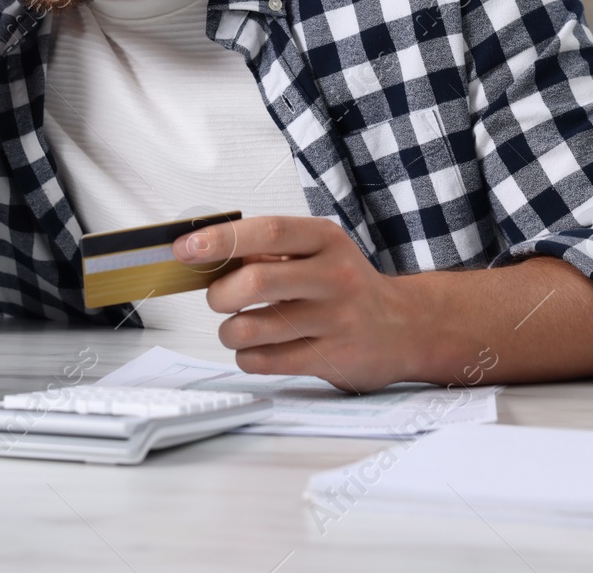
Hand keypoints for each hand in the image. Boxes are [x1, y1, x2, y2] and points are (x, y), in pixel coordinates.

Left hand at [174, 215, 416, 391]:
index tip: (186, 249)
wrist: (407, 328)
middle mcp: (335, 277)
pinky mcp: (333, 359)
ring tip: (237, 327)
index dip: (221, 240)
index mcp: (326, 240)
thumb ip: (269, 249)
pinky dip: (246, 356)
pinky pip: (265, 361)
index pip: (268, 231)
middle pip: (255, 282)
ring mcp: (336, 320)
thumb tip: (203, 251)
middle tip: (218, 298)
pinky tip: (257, 349)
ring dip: (228, 330)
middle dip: (219, 294)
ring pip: (252, 327)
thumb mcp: (318, 252)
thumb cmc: (346, 285)